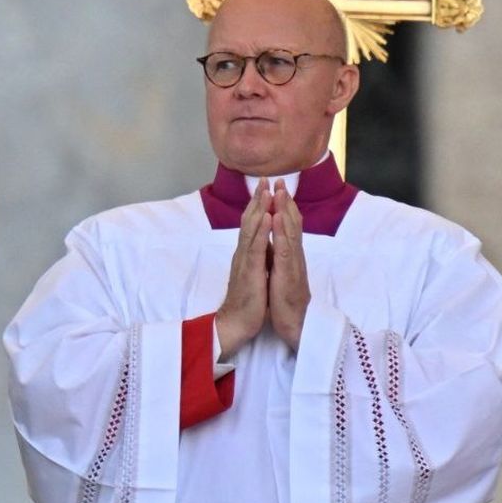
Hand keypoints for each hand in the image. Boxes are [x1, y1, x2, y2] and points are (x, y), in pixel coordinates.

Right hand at [216, 179, 271, 356]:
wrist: (235, 323)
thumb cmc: (246, 302)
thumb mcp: (253, 274)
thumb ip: (255, 258)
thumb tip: (262, 245)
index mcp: (246, 254)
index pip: (251, 225)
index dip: (258, 205)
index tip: (265, 187)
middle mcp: (243, 253)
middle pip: (249, 221)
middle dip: (258, 199)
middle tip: (264, 179)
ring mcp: (245, 261)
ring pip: (251, 229)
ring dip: (259, 209)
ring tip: (265, 191)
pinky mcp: (249, 271)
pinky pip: (255, 247)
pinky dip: (261, 231)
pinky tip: (267, 217)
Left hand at [268, 179, 310, 350]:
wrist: (294, 325)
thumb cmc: (285, 301)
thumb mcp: (281, 274)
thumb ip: (281, 258)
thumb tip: (277, 243)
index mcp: (290, 256)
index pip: (289, 227)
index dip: (284, 207)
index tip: (278, 189)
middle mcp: (294, 256)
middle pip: (292, 224)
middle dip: (286, 202)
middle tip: (281, 181)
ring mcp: (294, 264)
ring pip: (291, 232)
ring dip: (286, 211)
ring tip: (280, 192)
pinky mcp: (289, 274)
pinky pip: (286, 249)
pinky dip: (282, 232)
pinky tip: (278, 218)